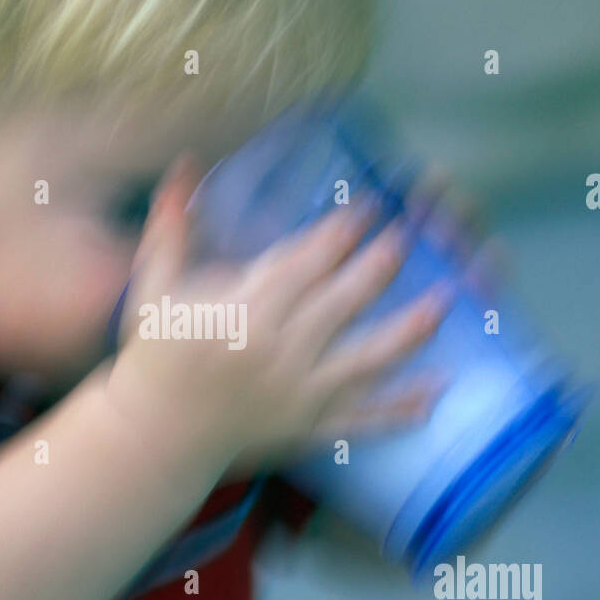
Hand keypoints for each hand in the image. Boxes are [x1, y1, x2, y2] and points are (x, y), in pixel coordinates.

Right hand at [105, 151, 451, 471]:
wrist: (156, 434)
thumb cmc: (155, 356)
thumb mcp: (155, 288)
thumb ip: (171, 228)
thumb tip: (183, 165)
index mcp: (244, 312)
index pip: (304, 262)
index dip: (340, 231)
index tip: (367, 207)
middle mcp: (279, 351)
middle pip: (344, 300)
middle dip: (381, 264)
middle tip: (410, 235)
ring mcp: (299, 393)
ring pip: (366, 358)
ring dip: (409, 329)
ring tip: (444, 302)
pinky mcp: (308, 428)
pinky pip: (362, 419)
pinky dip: (401, 409)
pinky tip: (436, 392)